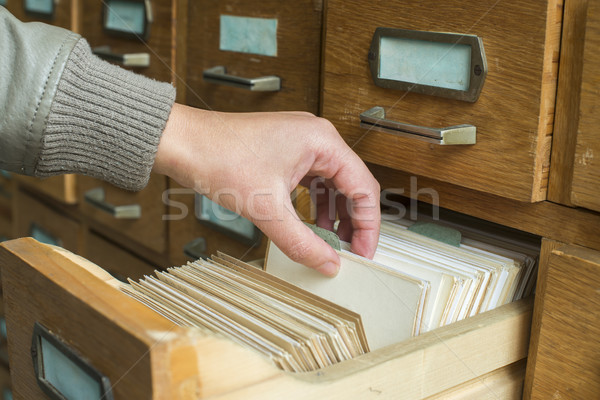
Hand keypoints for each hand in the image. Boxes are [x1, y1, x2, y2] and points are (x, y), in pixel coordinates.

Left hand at [153, 104, 379, 275]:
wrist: (182, 143)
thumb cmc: (218, 157)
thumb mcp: (266, 209)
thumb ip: (302, 241)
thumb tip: (328, 264)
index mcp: (322, 142)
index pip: (363, 187)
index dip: (369, 225)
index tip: (364, 252)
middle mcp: (316, 138)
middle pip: (351, 185)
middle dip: (353, 222)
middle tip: (351, 252)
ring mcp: (301, 144)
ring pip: (332, 185)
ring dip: (335, 215)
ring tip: (333, 244)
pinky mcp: (285, 152)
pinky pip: (313, 182)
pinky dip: (316, 205)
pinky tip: (312, 225)